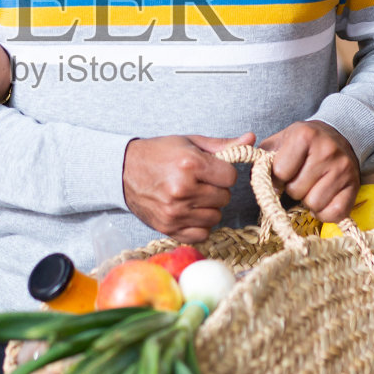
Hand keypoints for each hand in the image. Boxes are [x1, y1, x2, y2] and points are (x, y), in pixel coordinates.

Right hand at [122, 132, 255, 242]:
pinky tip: (188, 211)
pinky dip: (199, 224)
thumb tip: (251, 139)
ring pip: (215, 217)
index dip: (223, 173)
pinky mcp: (169, 228)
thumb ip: (222, 145)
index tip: (210, 170)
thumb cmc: (159, 153)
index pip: (230, 177)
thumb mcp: (189, 142)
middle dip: (216, 189)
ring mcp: (175, 212)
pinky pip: (201, 233)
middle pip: (224, 198)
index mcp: (190, 164)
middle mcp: (183, 189)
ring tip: (192, 196)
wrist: (122, 171)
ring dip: (208, 207)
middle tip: (199, 182)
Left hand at [258, 120, 359, 222]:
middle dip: (293, 189)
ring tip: (312, 186)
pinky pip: (333, 213)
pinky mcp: (354, 186)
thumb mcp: (280, 140)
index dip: (277, 177)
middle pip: (295, 191)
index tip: (284, 172)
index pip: (280, 173)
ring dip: (308, 200)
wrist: (339, 136)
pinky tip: (324, 198)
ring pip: (314, 204)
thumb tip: (259, 177)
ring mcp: (343, 168)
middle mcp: (327, 150)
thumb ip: (262, 157)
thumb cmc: (303, 143)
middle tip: (301, 178)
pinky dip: (325, 212)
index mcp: (304, 135)